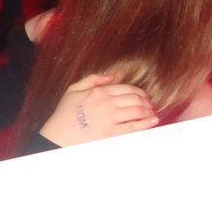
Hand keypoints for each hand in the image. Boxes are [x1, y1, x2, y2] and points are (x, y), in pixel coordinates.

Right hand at [38, 74, 157, 146]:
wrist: (58, 135)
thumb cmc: (65, 114)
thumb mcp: (73, 90)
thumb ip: (92, 80)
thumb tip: (111, 75)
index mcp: (98, 91)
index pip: (126, 88)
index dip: (139, 91)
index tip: (143, 96)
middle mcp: (106, 103)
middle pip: (135, 98)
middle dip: (146, 101)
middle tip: (150, 104)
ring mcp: (110, 118)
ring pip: (137, 111)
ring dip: (148, 111)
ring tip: (152, 113)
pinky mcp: (112, 133)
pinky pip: (134, 127)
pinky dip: (146, 123)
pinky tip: (153, 121)